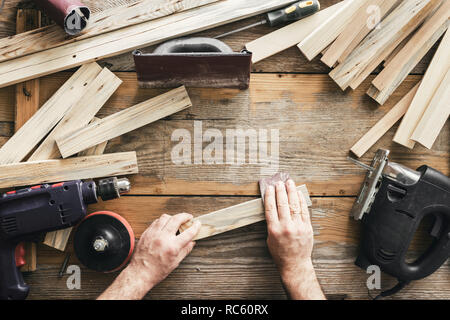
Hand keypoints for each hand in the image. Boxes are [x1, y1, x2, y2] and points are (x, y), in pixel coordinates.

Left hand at [128, 213, 200, 288]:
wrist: (140, 273)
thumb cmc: (156, 271)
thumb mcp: (175, 262)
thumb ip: (185, 250)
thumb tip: (191, 243)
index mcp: (172, 247)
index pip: (188, 233)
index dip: (195, 227)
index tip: (198, 224)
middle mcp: (163, 238)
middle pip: (176, 219)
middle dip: (185, 216)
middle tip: (188, 217)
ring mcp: (153, 234)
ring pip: (165, 217)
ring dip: (173, 217)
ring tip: (176, 220)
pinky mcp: (146, 233)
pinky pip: (156, 222)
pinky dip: (163, 221)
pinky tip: (165, 225)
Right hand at [264, 179, 324, 299]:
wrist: (294, 264)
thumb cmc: (280, 252)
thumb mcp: (269, 238)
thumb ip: (271, 223)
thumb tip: (272, 208)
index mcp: (274, 229)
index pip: (270, 208)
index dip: (269, 196)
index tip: (269, 188)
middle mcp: (286, 227)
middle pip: (282, 203)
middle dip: (280, 190)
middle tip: (279, 182)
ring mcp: (297, 227)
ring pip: (294, 205)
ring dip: (291, 191)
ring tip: (289, 183)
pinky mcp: (307, 228)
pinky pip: (304, 211)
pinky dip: (301, 201)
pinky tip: (298, 194)